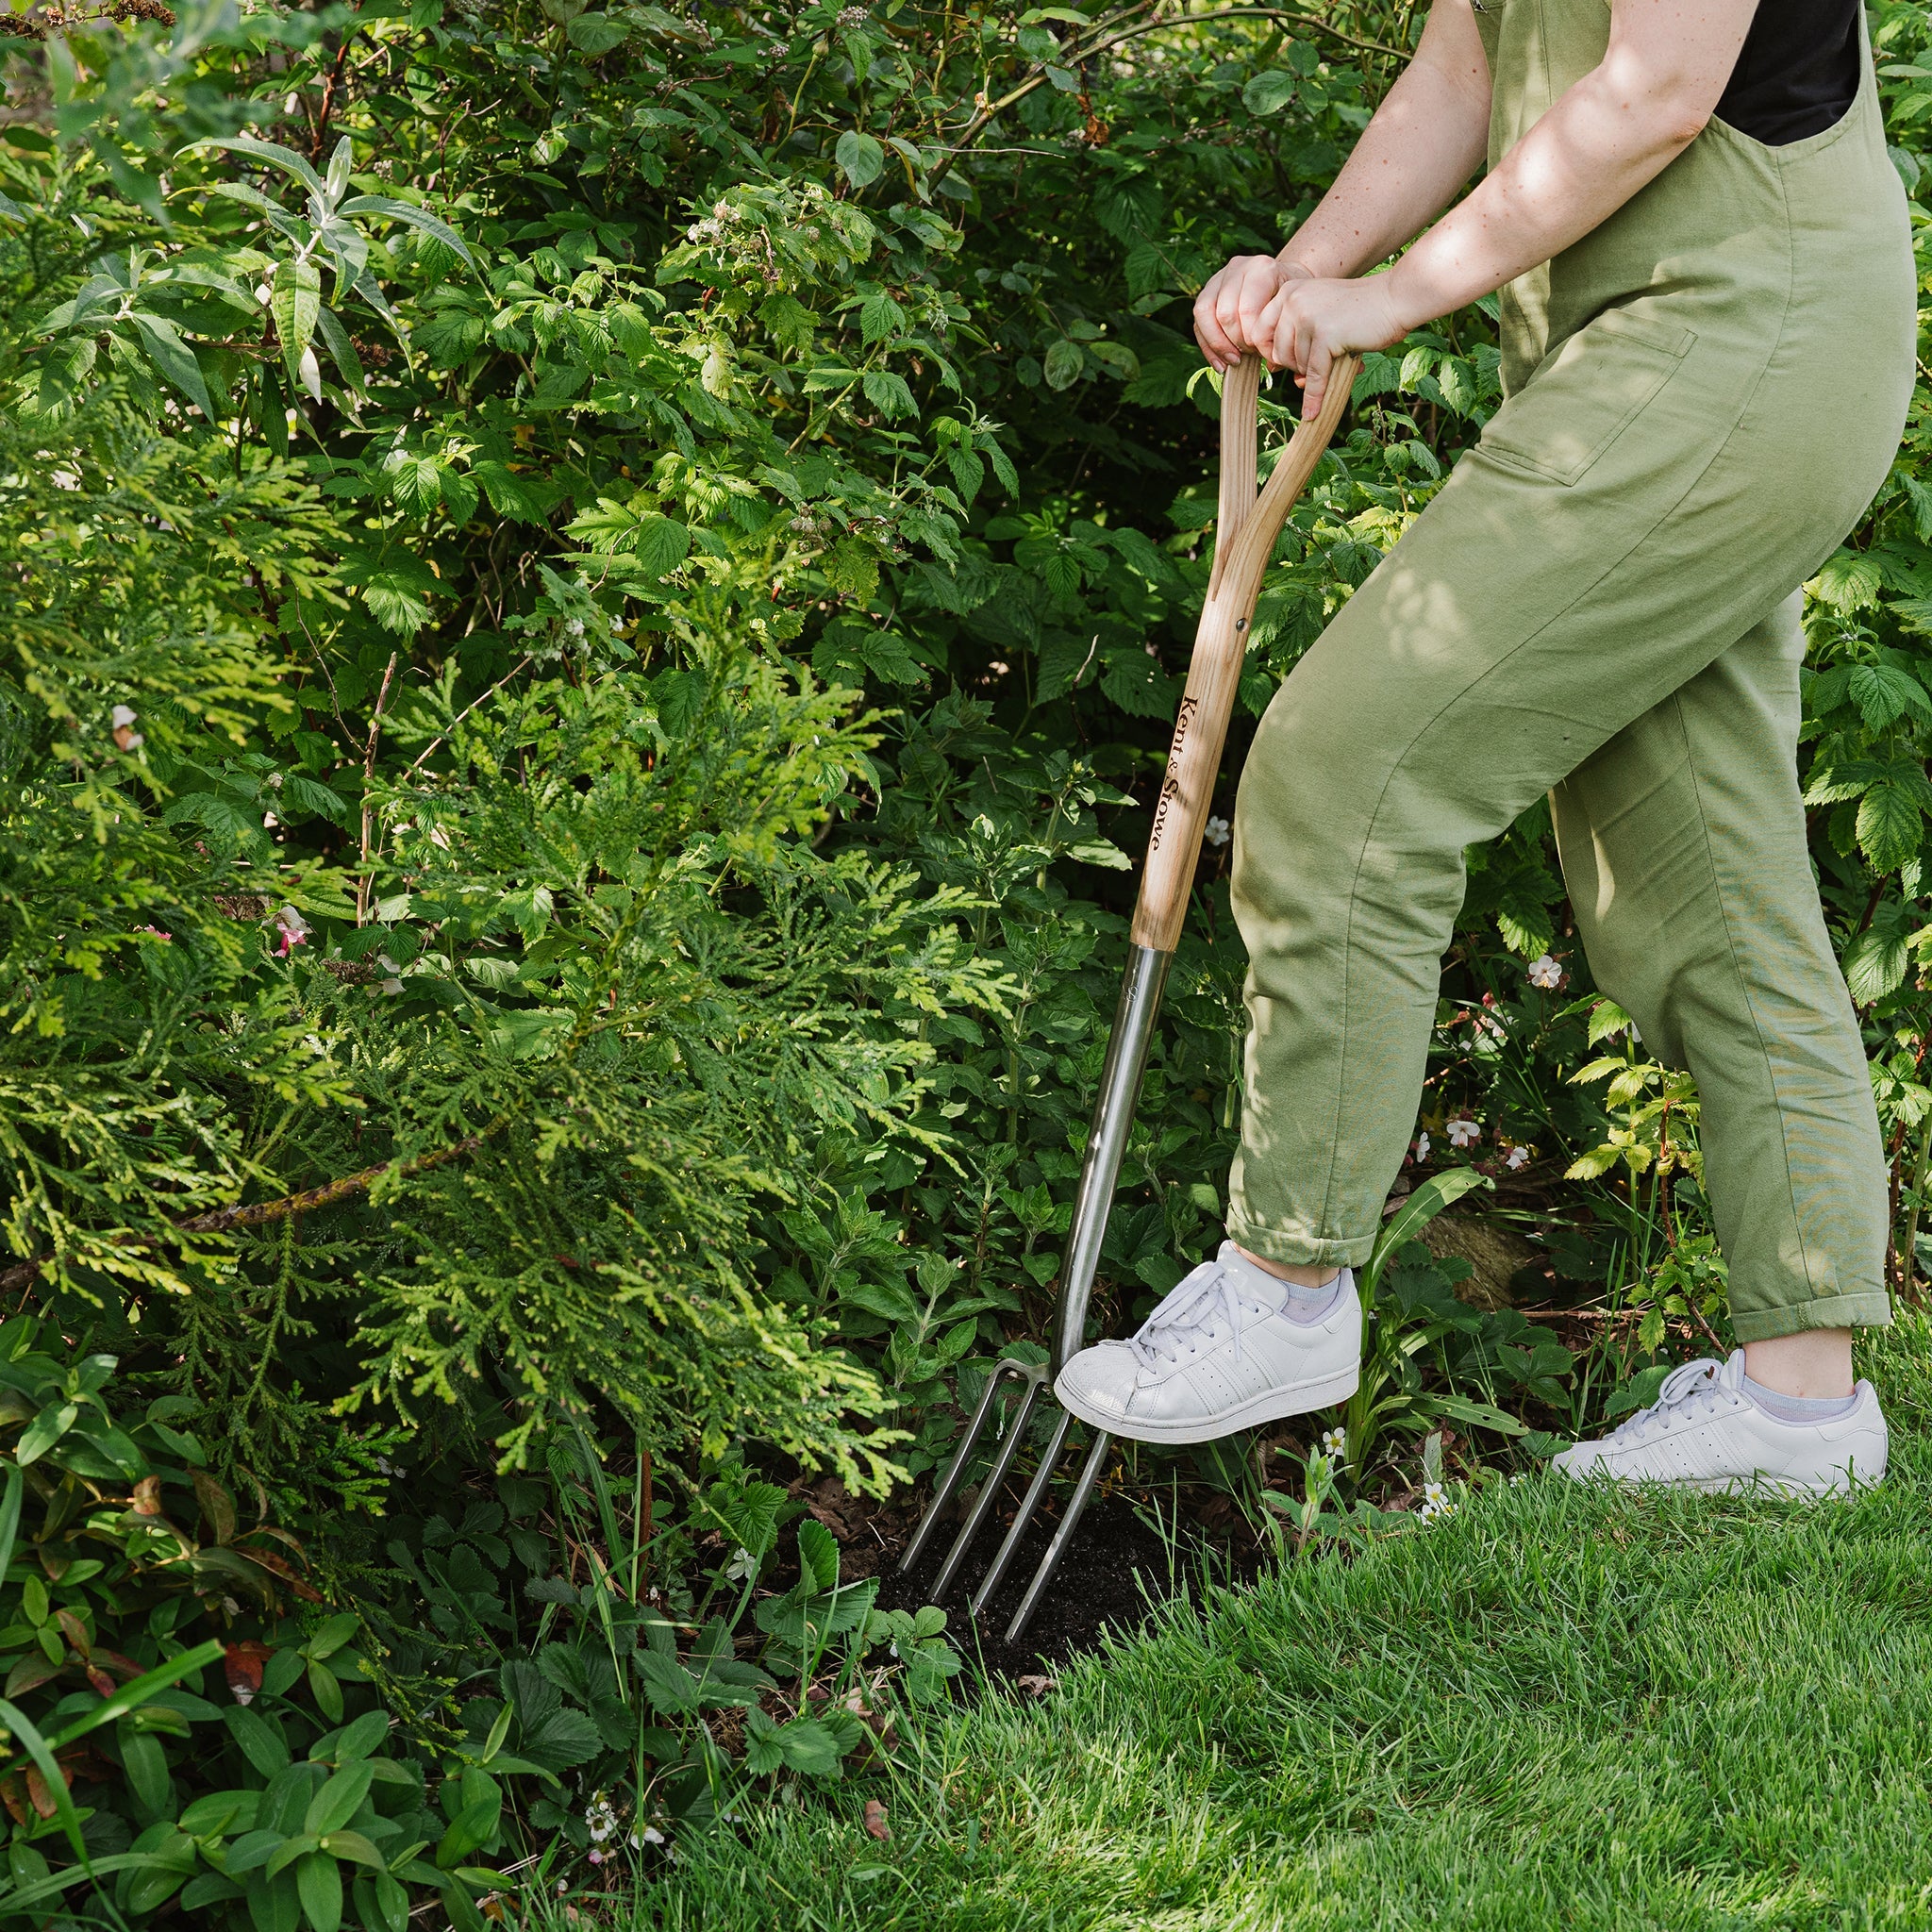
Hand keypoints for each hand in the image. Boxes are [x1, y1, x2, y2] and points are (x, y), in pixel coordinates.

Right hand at [1192, 254, 1314, 372]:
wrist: (1283, 282)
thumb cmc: (1290, 298)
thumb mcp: (1294, 309)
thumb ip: (1283, 331)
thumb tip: (1271, 364)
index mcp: (1261, 267)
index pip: (1247, 309)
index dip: (1252, 337)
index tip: (1262, 350)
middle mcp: (1237, 267)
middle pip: (1224, 313)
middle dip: (1237, 341)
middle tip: (1251, 354)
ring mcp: (1218, 278)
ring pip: (1204, 314)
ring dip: (1218, 344)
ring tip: (1234, 361)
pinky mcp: (1206, 294)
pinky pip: (1198, 323)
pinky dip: (1208, 348)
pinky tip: (1221, 364)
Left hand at [1256, 273, 1410, 419]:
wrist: (1393, 299)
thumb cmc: (1357, 310)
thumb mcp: (1317, 312)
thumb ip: (1293, 332)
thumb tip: (1271, 367)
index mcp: (1287, 291)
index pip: (1258, 333)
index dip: (1270, 354)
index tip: (1285, 363)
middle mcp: (1292, 300)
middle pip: (1277, 353)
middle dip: (1296, 365)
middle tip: (1319, 361)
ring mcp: (1308, 316)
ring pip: (1296, 364)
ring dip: (1313, 371)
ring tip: (1335, 357)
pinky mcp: (1325, 335)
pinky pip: (1314, 375)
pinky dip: (1314, 396)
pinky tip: (1312, 412)